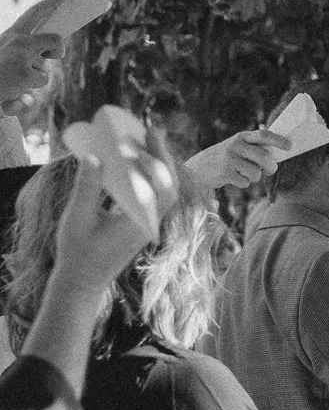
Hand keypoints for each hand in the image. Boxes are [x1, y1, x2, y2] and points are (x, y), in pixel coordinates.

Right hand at [0, 0, 64, 114]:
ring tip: (14, 76)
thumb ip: (25, 49)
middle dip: (58, 49)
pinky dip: (32, 85)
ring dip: (34, 74)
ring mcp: (23, 56)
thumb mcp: (6, 52)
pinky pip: (42, 79)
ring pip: (45, 66)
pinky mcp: (25, 72)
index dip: (48, 4)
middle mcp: (18, 41)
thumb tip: (47, 54)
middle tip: (55, 53)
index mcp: (11, 34)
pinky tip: (15, 85)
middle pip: (55, 40)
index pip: (32, 15)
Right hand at [54, 144, 171, 290]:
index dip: (159, 163)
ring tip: (146, 139)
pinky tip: (137, 160)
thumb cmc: (79, 250)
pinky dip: (149, 177)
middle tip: (151, 130)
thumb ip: (87, 187)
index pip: (162, 190)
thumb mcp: (79, 216)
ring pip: (164, 192)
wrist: (84, 279)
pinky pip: (153, 197)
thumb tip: (93, 157)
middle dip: (162, 157)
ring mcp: (147, 224)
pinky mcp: (141, 224)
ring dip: (158, 165)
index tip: (148, 140)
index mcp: (139, 222)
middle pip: (168, 187)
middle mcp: (149, 223)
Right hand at [186, 128, 290, 188]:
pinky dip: (243, 183)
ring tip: (244, 174)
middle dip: (271, 167)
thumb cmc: (226, 159)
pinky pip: (246, 182)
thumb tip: (276, 156)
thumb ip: (255, 149)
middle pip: (264, 157)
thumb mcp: (238, 148)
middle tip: (270, 170)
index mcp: (241, 137)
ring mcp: (229, 158)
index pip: (263, 135)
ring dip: (255, 177)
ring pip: (256, 173)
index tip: (290, 146)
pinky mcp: (225, 172)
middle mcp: (235, 145)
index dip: (278, 140)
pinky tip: (233, 178)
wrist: (197, 168)